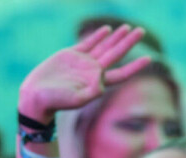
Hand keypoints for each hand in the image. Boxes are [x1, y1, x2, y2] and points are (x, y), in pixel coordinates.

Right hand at [18, 24, 152, 121]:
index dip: (135, 66)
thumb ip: (90, 92)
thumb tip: (102, 83)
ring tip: (128, 28)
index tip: (149, 58)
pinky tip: (106, 30)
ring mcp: (82, 62)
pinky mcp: (70, 55)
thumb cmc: (55, 101)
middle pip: (116, 54)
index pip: (122, 73)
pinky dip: (98, 36)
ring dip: (116, 37)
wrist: (36, 96)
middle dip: (129, 42)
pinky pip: (88, 43)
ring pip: (104, 46)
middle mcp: (93, 71)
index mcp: (97, 83)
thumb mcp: (75, 100)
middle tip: (141, 31)